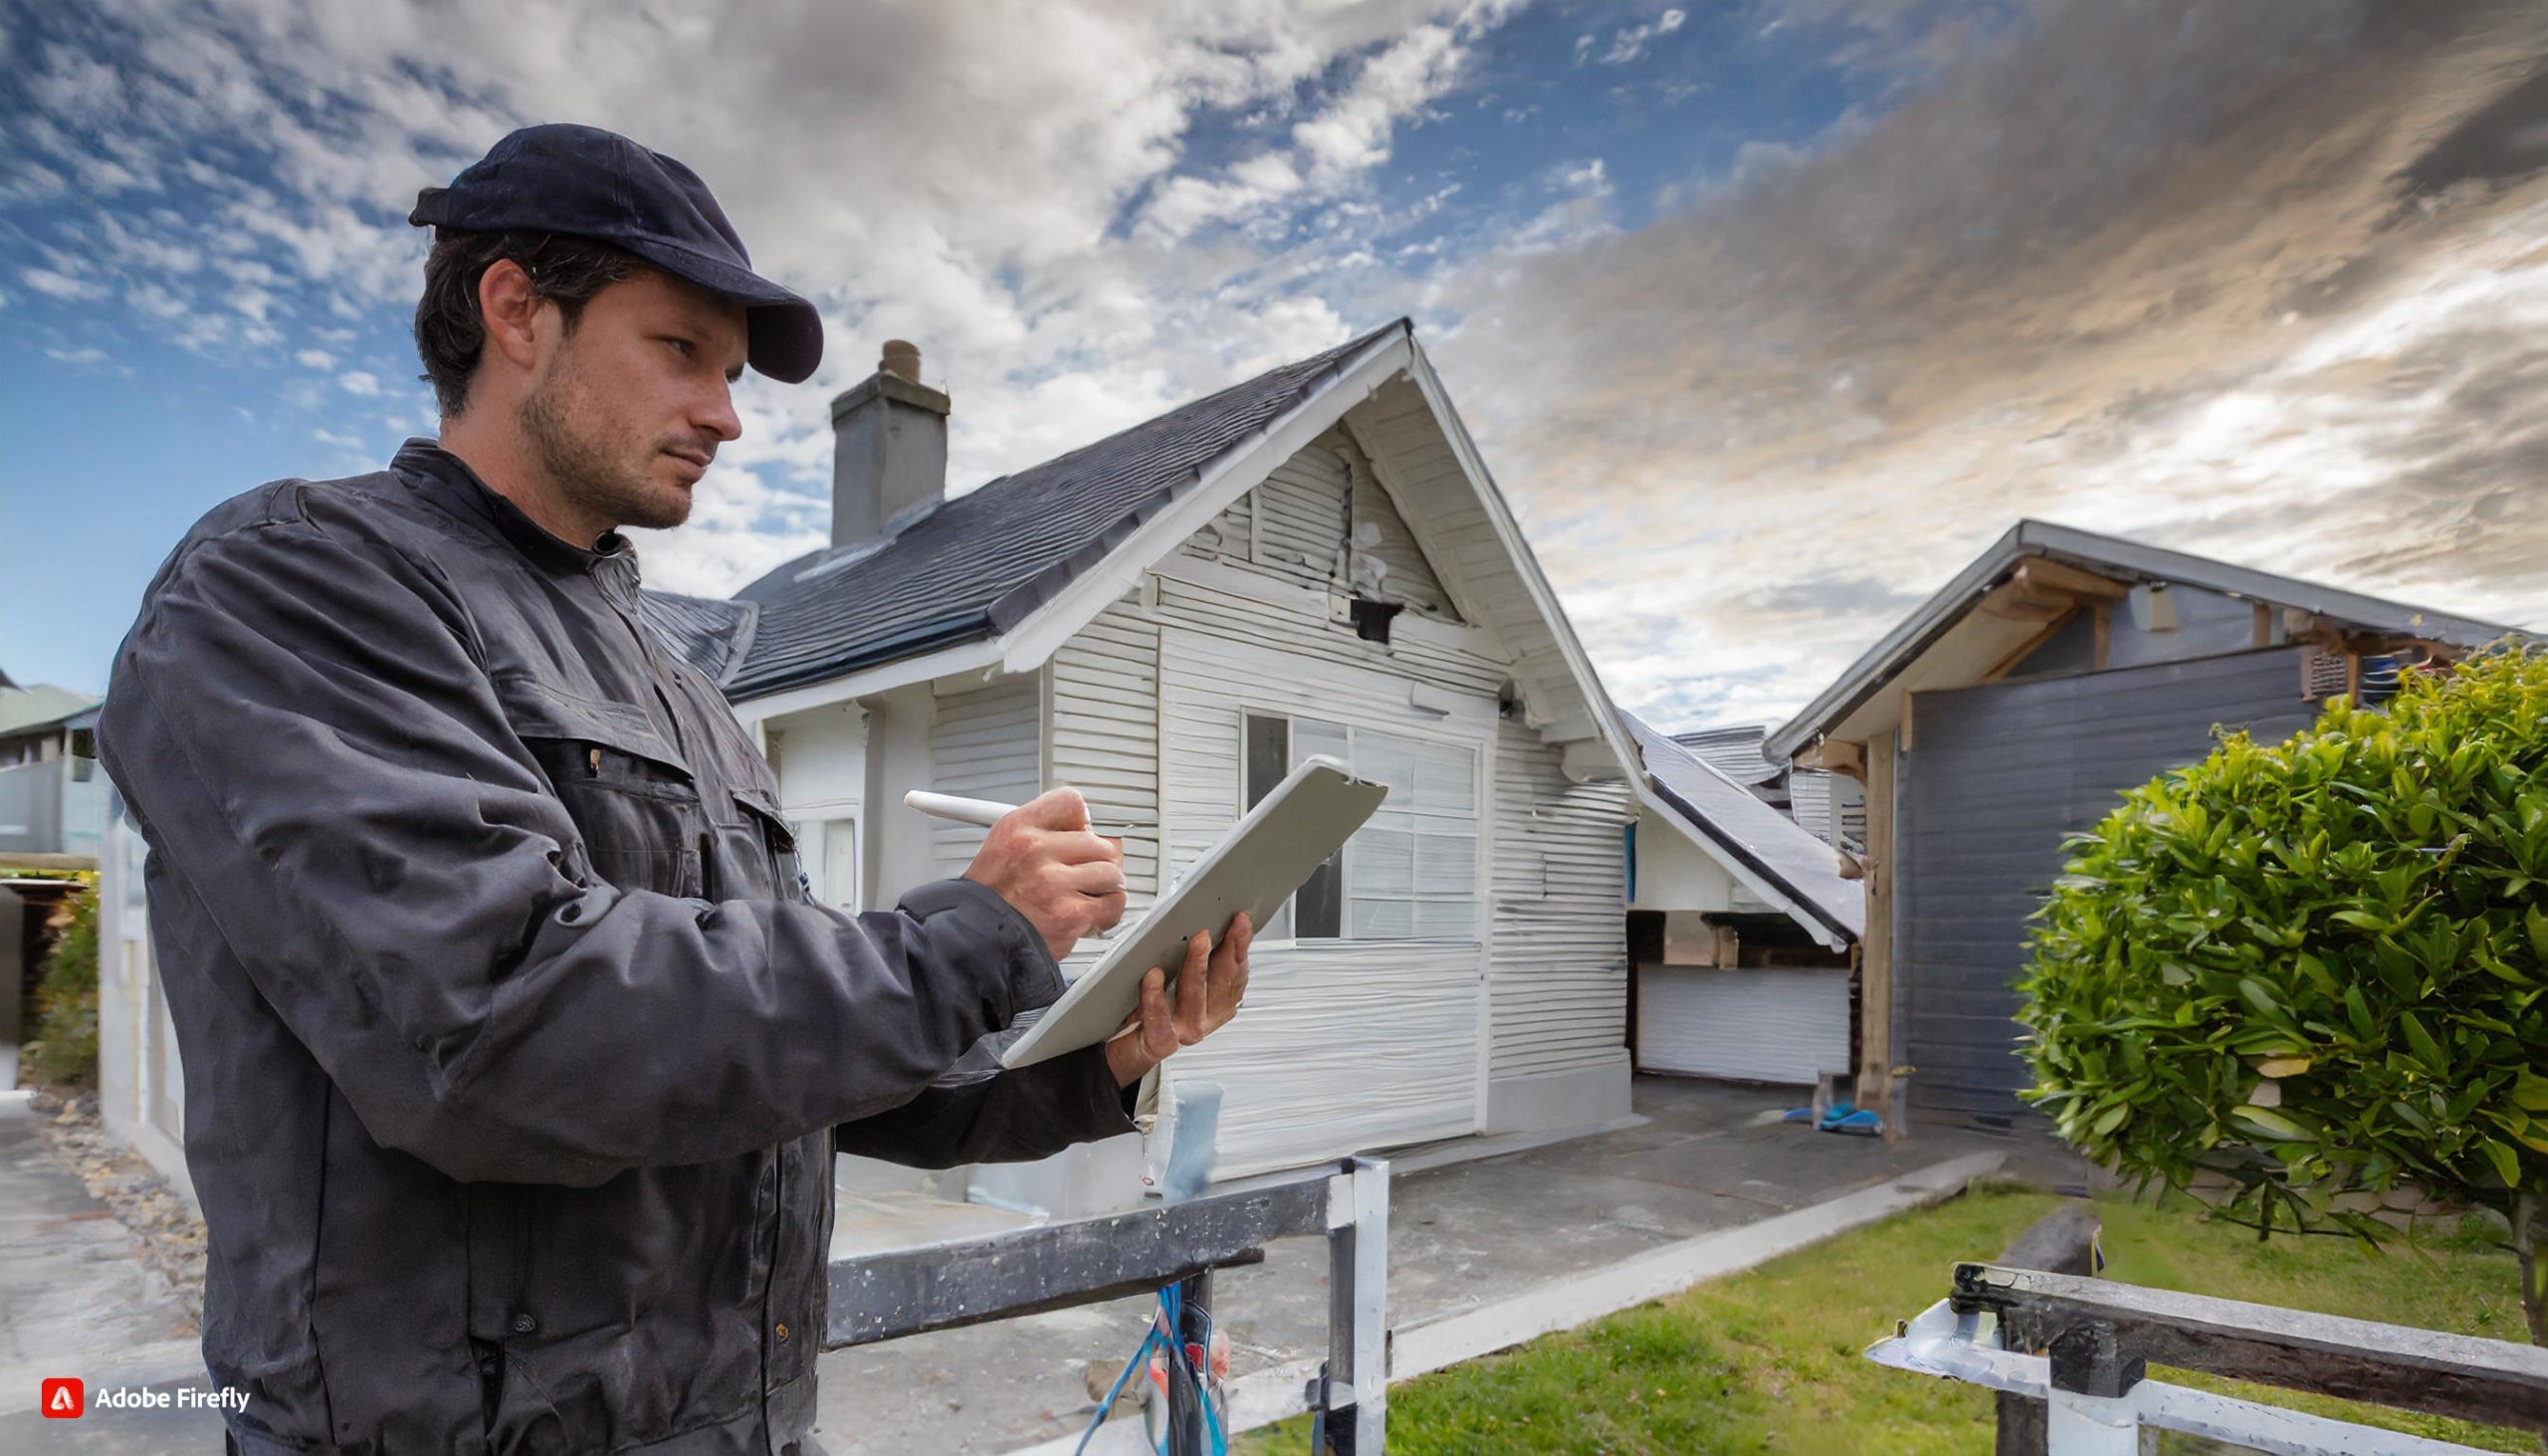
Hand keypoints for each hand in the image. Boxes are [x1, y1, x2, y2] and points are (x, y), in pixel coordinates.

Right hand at [962, 788, 1125, 960]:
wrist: (977, 939)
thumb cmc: (992, 897)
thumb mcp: (1002, 844)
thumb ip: (1042, 831)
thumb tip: (1084, 828)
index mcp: (1018, 828)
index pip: (1071, 802)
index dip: (1082, 821)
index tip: (1082, 833)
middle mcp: (1035, 851)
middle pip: (1098, 841)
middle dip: (1096, 860)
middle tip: (1082, 873)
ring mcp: (1054, 883)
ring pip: (1110, 871)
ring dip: (1103, 886)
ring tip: (1084, 894)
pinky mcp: (1071, 914)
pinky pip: (1113, 903)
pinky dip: (1107, 910)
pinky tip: (1090, 913)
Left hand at [1106, 912, 1251, 1086]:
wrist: (1126, 1046)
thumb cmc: (1153, 1008)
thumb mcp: (1180, 979)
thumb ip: (1197, 957)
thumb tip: (1206, 921)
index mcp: (1217, 1001)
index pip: (1235, 970)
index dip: (1241, 945)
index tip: (1241, 921)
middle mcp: (1206, 1017)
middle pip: (1222, 983)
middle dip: (1225, 951)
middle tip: (1221, 925)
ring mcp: (1185, 1031)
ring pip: (1196, 1000)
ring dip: (1197, 968)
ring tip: (1197, 944)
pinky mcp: (1161, 1042)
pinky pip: (1161, 1021)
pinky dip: (1156, 997)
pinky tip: (1154, 977)